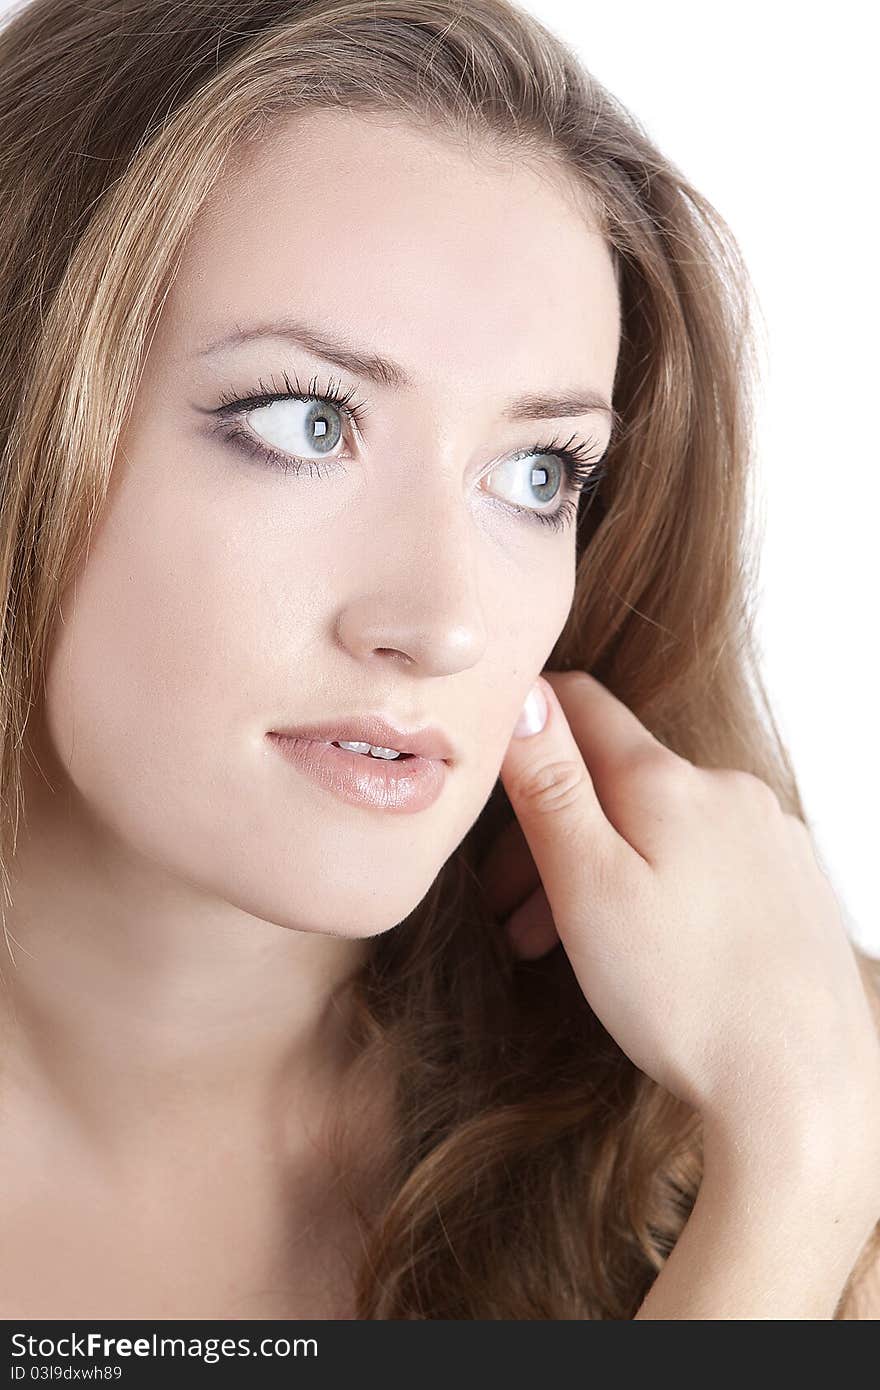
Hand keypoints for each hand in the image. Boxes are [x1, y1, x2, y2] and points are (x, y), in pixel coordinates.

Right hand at [478, 671, 879, 1163]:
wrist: (803, 1089)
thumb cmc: (684, 996)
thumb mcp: (589, 886)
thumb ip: (551, 783)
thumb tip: (523, 690)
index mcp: (668, 780)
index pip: (578, 701)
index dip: (522, 726)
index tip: (486, 782)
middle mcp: (727, 790)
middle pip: (612, 776)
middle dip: (549, 829)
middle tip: (505, 912)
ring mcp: (769, 835)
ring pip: (657, 823)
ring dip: (599, 865)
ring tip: (555, 945)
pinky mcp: (792, 882)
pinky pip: (704, 857)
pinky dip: (656, 884)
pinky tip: (639, 946)